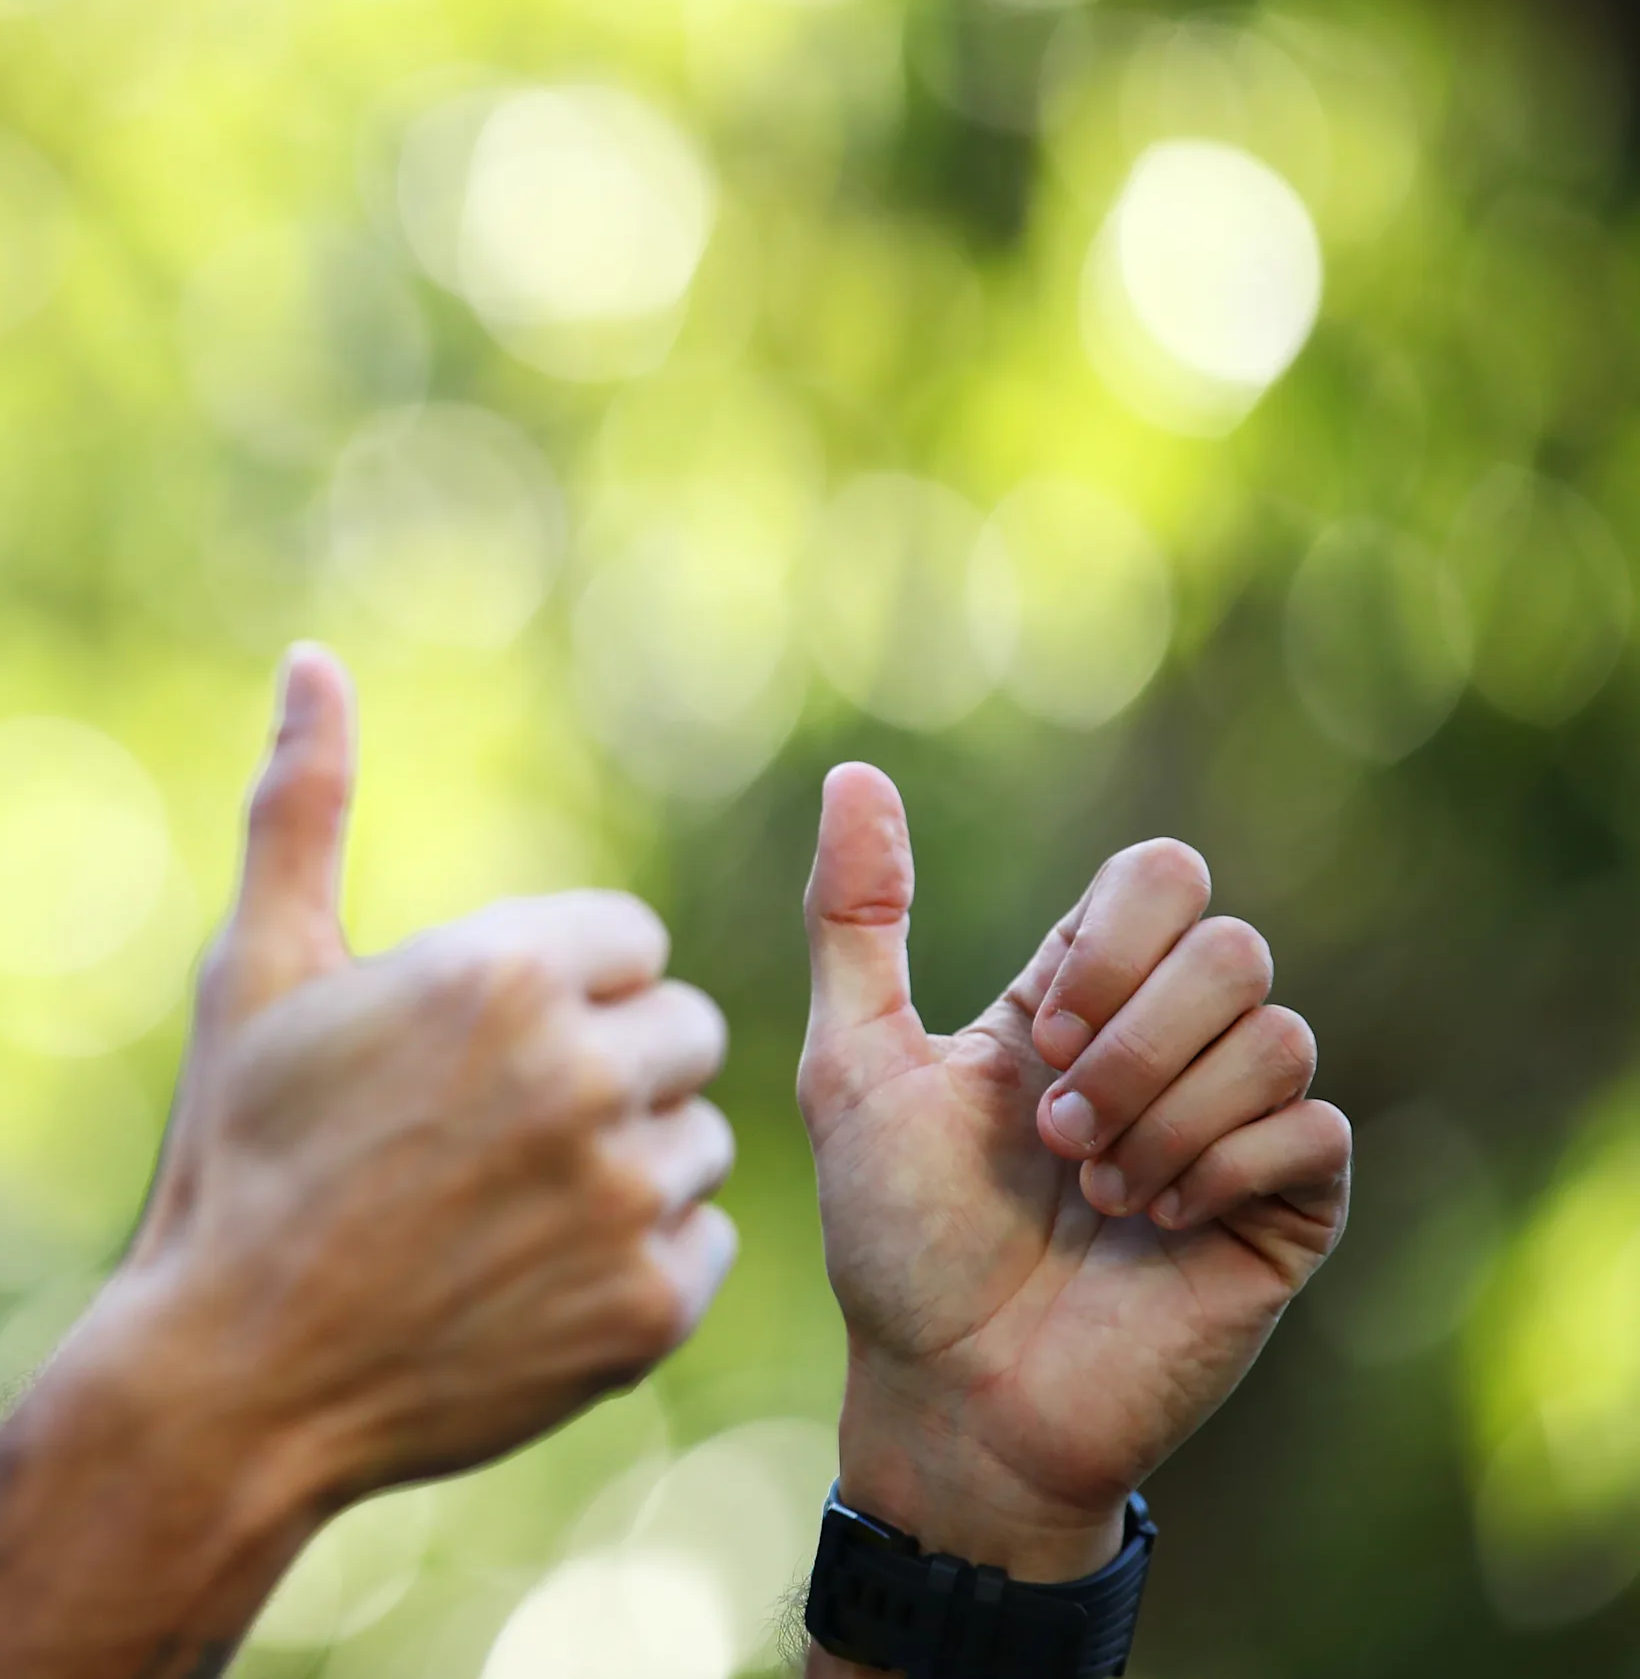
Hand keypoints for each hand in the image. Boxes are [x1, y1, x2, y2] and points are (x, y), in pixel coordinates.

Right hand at [0, 648, 736, 1678]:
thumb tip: (310, 660)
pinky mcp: (650, 1308)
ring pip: (696, 1142)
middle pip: (681, 1032)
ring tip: (503, 1212)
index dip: (554, 991)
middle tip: (491, 1135)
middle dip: (604, 1068)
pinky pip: (702, 1245)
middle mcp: (584, 1071)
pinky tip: (531, 1280)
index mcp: (502, 970)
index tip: (474, 1049)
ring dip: (623, 1166)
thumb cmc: (239, 1159)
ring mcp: (624, 1196)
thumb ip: (303, 807)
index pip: (629, 941)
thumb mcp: (257, 971)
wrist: (235, 1378)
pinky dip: (635, 1263)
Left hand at [799, 762, 1352, 1593]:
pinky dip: (1220, 1171)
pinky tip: (1154, 1226)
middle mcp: (1170, 1047)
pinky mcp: (1286, 1209)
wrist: (953, 1394)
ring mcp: (1235, 1126)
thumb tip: (852, 771)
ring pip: (1280, 1035)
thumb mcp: (850, 1068)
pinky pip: (1314, 1130)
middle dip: (1135, 1041)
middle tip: (1056, 1132)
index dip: (1112, 940)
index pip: (1162, 877)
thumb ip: (857, 920)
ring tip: (1092, 1194)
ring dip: (1163, 1119)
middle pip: (1233, 946)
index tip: (1038, 1036)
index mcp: (1078, 999)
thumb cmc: (895, 1241)